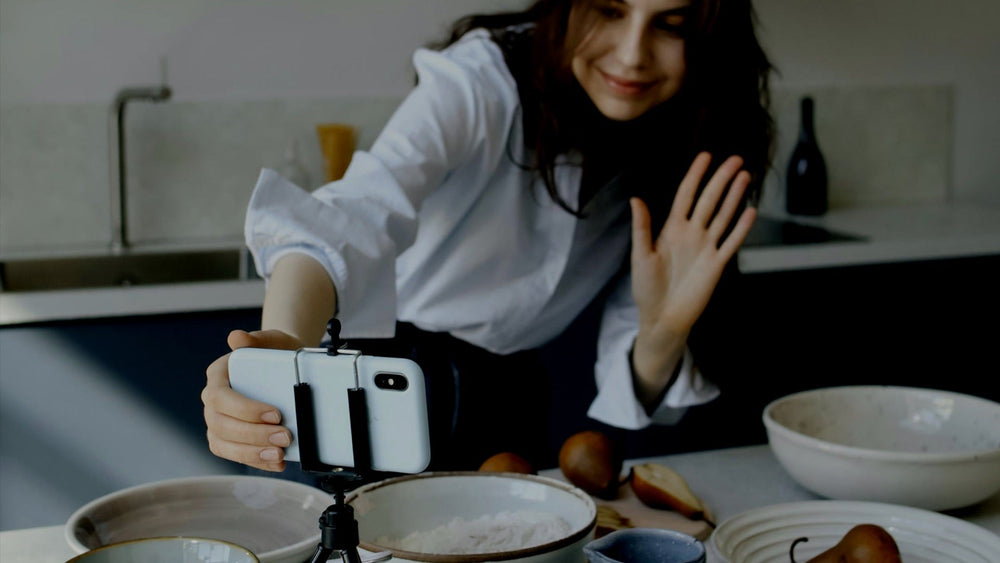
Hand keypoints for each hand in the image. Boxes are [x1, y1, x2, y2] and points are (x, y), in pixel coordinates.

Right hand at [202, 329, 303, 470]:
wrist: (284, 368)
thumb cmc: (275, 354)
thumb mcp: (273, 341)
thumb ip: (257, 339)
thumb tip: (236, 337)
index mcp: (218, 376)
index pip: (221, 397)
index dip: (246, 410)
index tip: (276, 414)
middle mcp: (212, 401)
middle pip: (222, 424)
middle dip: (254, 435)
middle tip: (285, 436)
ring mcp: (218, 422)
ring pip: (224, 444)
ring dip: (252, 453)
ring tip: (279, 454)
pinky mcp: (229, 439)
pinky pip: (235, 455)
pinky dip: (255, 461)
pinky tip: (276, 462)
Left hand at [630, 152, 756, 347]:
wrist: (662, 317)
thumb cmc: (646, 288)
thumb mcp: (640, 255)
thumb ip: (642, 227)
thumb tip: (635, 198)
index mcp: (672, 229)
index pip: (686, 195)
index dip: (695, 175)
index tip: (705, 156)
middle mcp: (692, 234)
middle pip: (709, 200)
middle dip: (721, 179)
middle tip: (734, 159)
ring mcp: (706, 248)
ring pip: (723, 216)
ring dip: (734, 196)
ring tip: (745, 175)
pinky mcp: (717, 264)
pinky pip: (732, 242)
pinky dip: (741, 228)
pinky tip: (751, 211)